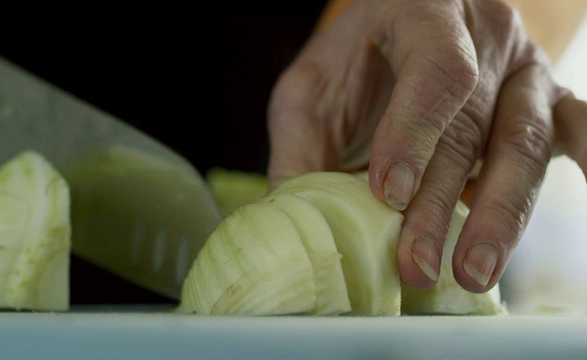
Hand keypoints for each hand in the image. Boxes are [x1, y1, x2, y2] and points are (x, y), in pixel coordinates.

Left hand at [267, 0, 586, 292]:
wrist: (401, 24)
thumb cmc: (355, 57)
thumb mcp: (311, 89)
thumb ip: (302, 146)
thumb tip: (295, 220)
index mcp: (423, 11)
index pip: (436, 71)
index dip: (414, 133)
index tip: (388, 194)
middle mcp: (485, 34)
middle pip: (472, 124)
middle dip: (442, 202)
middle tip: (417, 263)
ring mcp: (522, 68)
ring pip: (524, 143)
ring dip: (499, 213)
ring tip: (472, 271)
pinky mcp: (545, 98)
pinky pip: (578, 128)